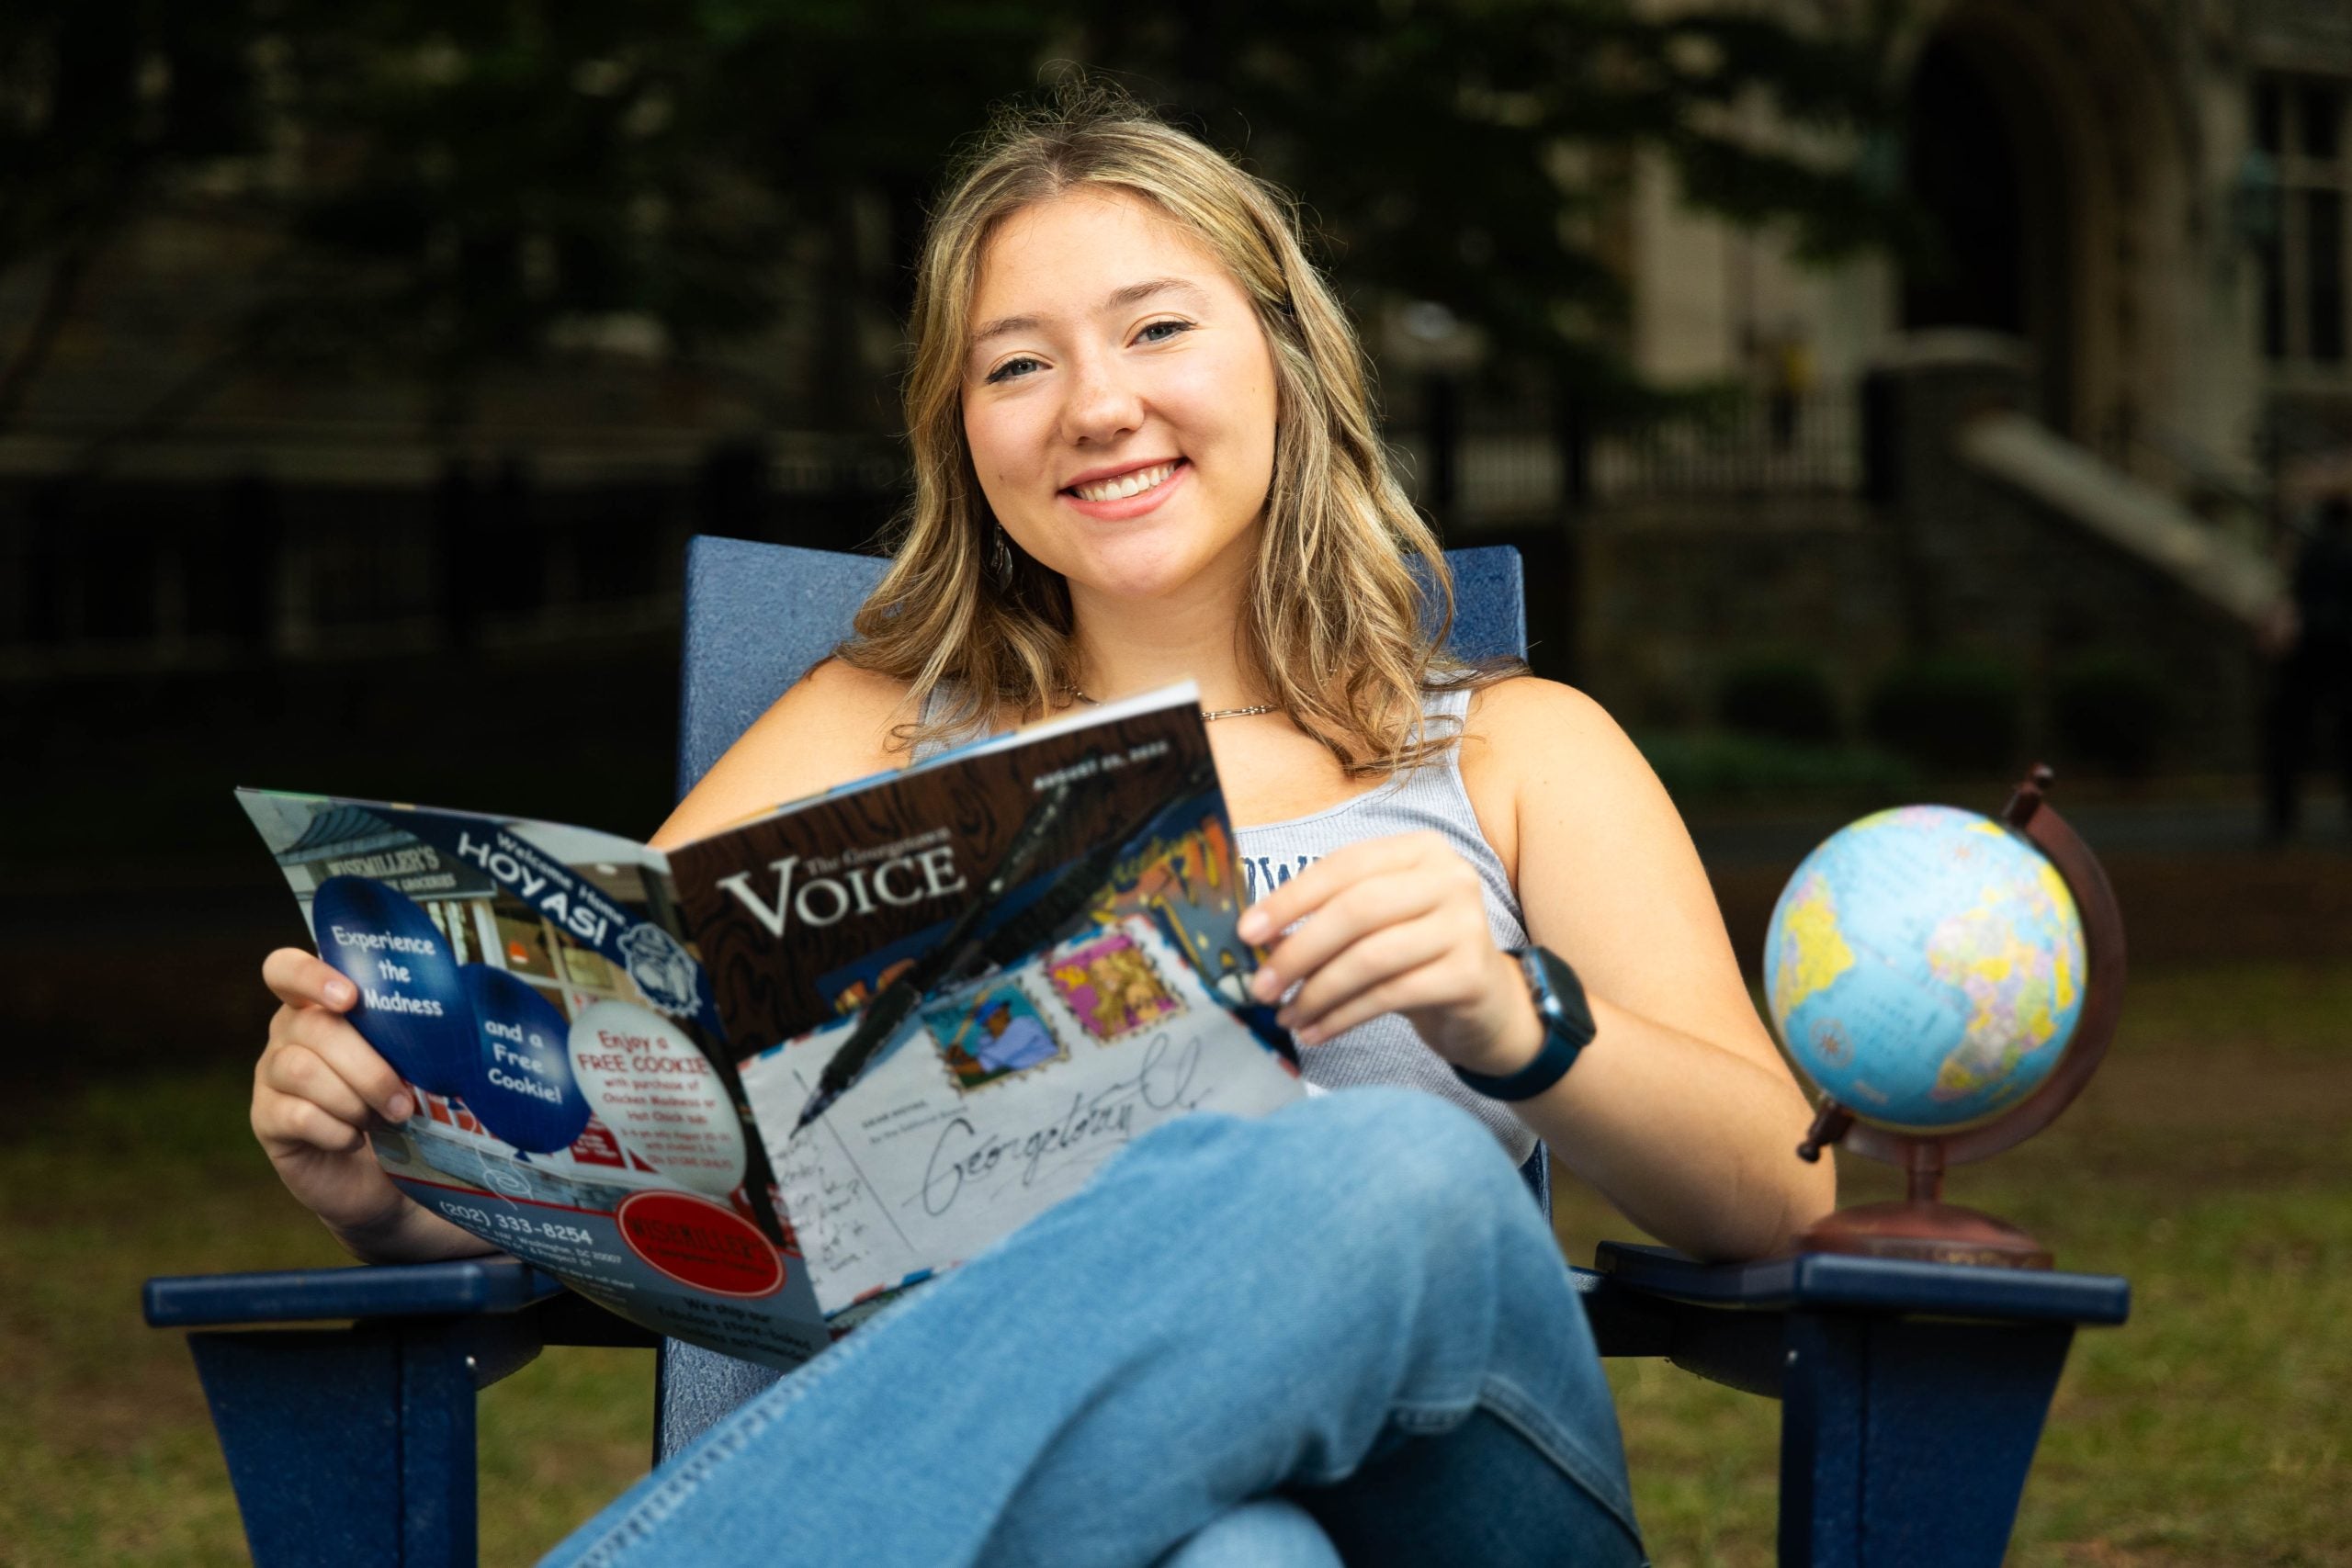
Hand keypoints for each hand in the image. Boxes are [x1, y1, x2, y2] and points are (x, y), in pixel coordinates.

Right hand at [251, 948, 422, 1249]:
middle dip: (368, 1066)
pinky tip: (355, 1138)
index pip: (285, 969)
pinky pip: (297, 1115)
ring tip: (385, 1119)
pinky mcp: (266, 1119)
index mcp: (318, 1005)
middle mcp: (286, 1034)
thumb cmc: (398, 1102)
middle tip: (403, 1100)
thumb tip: (452, 1013)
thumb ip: (411, 1030)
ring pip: (302, 1071)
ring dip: (355, 1099)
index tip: (349, 998)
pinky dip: (337, 1130)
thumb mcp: (409, 1060)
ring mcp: (270, 1076)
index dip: (310, 976)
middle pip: (314, 1028)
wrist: (381, 1174)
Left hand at [1236, 831, 1541, 1076]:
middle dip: (1299, 950)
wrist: (1486, 1001)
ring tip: (1286, 1016)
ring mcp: (1466, 925)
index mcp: (1421, 850)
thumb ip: (1328, 916)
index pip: (1344, 866)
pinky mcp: (1470, 974)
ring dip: (1317, 992)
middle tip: (1261, 986)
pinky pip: (1389, 996)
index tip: (1247, 932)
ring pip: (1371, 958)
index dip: (1290, 898)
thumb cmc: (1418, 954)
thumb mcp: (1378, 922)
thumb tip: (1257, 938)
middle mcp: (1450, 878)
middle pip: (1356, 910)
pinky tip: (1316, 1031)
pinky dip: (1343, 1017)